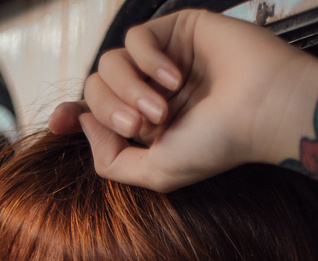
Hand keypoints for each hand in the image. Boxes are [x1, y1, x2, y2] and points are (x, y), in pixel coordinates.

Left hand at [48, 10, 305, 191]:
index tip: (56, 123)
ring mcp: (161, 61)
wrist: (261, 109)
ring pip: (110, 63)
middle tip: (141, 123)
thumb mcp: (156, 172)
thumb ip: (112, 161)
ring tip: (164, 107)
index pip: (96, 115)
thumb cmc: (217, 145)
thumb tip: (84, 126)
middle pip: (96, 89)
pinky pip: (136, 38)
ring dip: (130, 88)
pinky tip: (175, 78)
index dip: (73, 116)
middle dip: (111, 108)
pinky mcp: (175, 30)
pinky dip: (149, 61)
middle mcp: (149, 93)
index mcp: (145, 127)